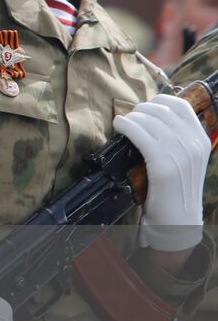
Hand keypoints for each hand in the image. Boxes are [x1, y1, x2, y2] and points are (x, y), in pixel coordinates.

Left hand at [115, 93, 209, 250]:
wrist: (178, 220)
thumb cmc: (174, 188)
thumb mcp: (184, 159)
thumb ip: (176, 139)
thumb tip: (153, 115)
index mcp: (201, 141)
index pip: (182, 106)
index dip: (160, 100)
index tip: (146, 106)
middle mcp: (193, 144)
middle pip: (163, 110)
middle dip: (142, 109)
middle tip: (131, 116)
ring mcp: (180, 154)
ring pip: (149, 120)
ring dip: (131, 117)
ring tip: (123, 123)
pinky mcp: (163, 165)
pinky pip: (140, 134)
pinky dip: (126, 126)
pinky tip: (119, 126)